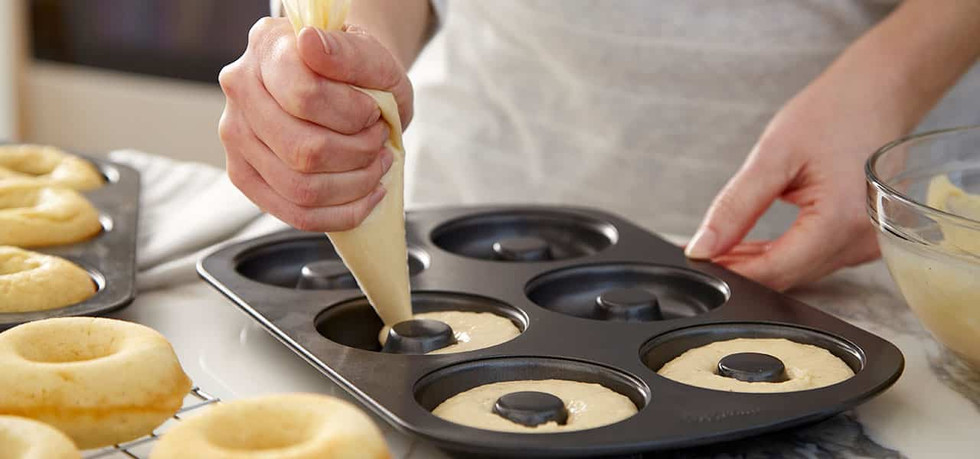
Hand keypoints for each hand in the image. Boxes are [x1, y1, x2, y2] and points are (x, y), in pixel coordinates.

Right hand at [218, 18, 412, 230]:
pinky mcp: (245, 176)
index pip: (305, 96)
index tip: (373, 112)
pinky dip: (343, 212)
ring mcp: (236, 137)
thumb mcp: (372, 55)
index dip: (353, 115)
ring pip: (301, 188)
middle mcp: (240, 90)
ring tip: (375, 164)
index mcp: (267, 46)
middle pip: (303, 150)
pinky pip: (296, 214)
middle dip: (358, 154)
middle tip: (378, 140)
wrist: (349, 86)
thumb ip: (348, 50)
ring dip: (354, 184)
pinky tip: (367, 193)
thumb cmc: (358, 72)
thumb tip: (310, 44)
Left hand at [684, 78, 891, 290]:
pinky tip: (749, 245)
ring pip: (797, 271)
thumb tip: (704, 246)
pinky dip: (779, 254)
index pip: (775, 270)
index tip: (698, 261)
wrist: (877, 94)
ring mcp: (866, 244)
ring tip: (720, 245)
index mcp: (842, 221)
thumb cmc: (834, 114)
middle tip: (701, 250)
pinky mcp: (861, 240)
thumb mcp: (773, 156)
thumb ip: (735, 207)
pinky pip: (812, 259)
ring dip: (757, 263)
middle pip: (786, 275)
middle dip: (740, 268)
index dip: (731, 271)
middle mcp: (861, 241)